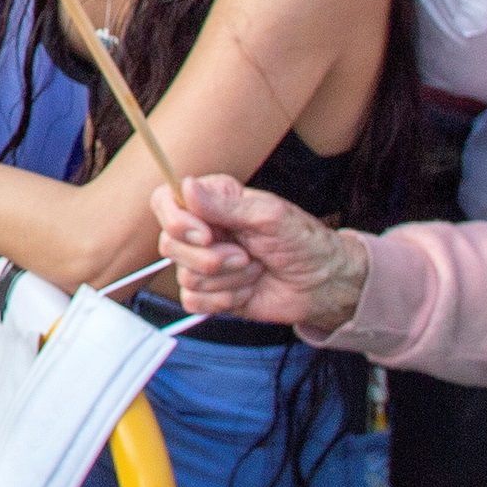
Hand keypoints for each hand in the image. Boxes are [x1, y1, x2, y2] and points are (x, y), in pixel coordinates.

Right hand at [150, 173, 370, 332]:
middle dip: (210, 258)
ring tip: (254, 269)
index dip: (176, 220)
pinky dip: (224, 300)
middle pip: (169, 245)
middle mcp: (202, 230)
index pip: (164, 201)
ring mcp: (203, 263)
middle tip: (245, 256)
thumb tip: (187, 185)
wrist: (321, 284)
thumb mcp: (268, 216)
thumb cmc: (302, 242)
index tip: (206, 234)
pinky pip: (193, 301)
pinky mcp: (209, 293)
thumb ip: (223, 204)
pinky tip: (246, 290)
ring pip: (184, 276)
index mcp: (212, 202)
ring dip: (228, 279)